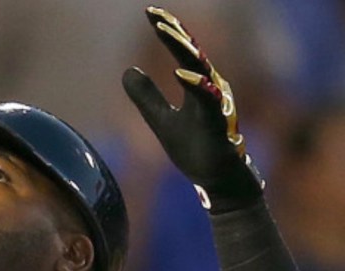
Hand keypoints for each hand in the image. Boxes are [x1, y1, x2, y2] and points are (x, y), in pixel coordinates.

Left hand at [122, 6, 263, 212]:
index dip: (167, 31)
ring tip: (166, 33)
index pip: (181, 53)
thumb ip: (146, 96)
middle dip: (175, 33)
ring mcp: (216, 107)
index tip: (150, 12)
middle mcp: (210, 90)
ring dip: (184, 52)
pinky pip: (209, 103)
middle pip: (192, 55)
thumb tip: (127, 70)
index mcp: (198, 86)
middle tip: (156, 16)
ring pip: (202, 73)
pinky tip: (180, 74)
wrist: (218, 180)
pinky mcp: (217, 127)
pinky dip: (196, 87)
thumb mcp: (161, 120)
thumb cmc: (194, 148)